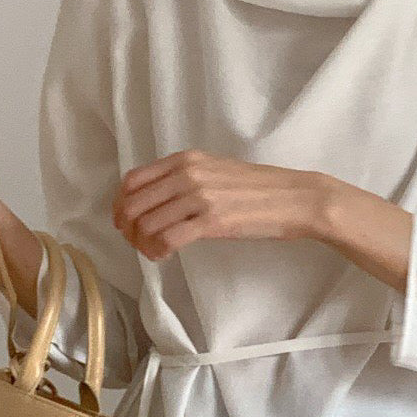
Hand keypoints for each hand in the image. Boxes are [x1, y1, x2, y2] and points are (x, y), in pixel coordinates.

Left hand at [111, 149, 331, 260]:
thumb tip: (157, 203)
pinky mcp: (212, 221)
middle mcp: (187, 174)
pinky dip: (157, 251)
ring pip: (146, 224)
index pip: (133, 180)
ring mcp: (199, 197)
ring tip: (154, 253)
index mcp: (186, 160)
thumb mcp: (216, 172)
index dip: (120, 205)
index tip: (124, 222)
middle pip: (133, 204)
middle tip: (137, 243)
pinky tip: (164, 257)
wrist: (295, 198)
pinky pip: (166, 239)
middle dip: (127, 229)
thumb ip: (185, 180)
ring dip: (142, 244)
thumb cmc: (259, 190)